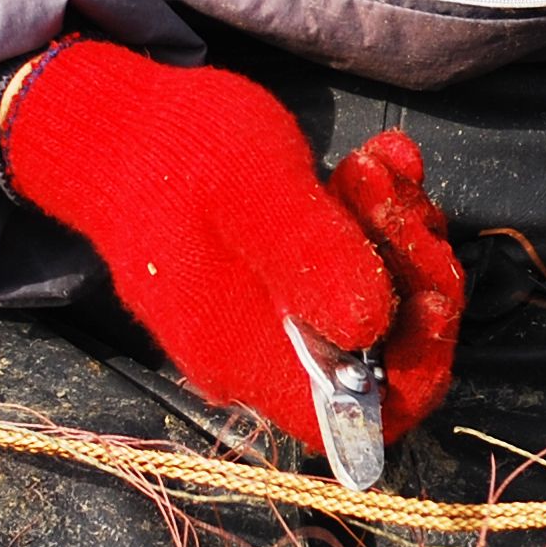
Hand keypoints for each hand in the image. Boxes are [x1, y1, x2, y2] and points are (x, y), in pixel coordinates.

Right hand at [0, 42, 463, 447]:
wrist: (115, 128)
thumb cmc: (176, 154)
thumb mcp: (254, 189)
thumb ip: (309, 258)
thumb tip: (373, 325)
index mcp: (250, 358)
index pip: (364, 418)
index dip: (418, 368)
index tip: (430, 293)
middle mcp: (262, 359)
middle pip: (382, 357)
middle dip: (412, 275)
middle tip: (397, 195)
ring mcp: (270, 323)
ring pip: (376, 307)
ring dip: (397, 234)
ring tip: (381, 163)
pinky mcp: (280, 284)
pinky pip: (350, 270)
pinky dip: (377, 218)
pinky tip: (378, 158)